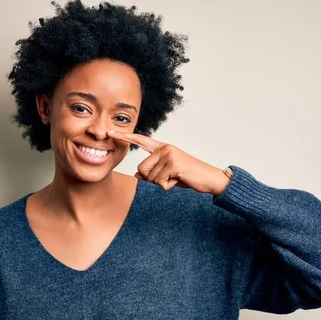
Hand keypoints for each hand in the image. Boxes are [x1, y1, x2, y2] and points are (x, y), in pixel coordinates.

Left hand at [106, 130, 230, 195]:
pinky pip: (159, 181)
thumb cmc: (187, 176)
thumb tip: (137, 175)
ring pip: (150, 177)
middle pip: (142, 169)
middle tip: (170, 177)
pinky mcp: (173, 163)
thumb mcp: (166, 174)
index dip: (125, 137)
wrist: (209, 178)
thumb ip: (152, 173)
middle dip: (153, 179)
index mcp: (162, 148)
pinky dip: (168, 186)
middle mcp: (164, 148)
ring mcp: (169, 154)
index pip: (141, 141)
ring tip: (176, 178)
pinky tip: (179, 180)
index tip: (111, 133)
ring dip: (162, 183)